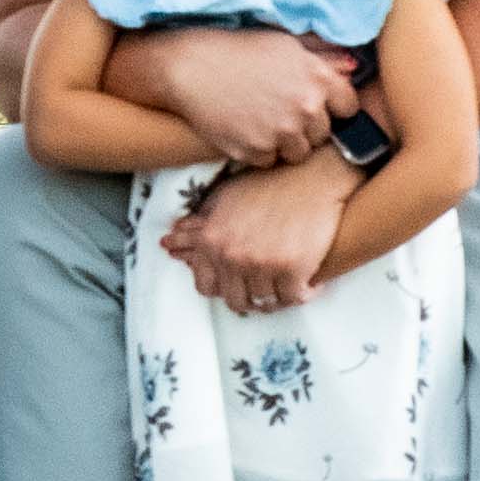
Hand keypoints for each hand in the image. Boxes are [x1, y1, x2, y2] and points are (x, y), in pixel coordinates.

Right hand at [131, 20, 361, 166]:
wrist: (189, 66)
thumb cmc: (237, 49)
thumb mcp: (284, 43)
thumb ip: (322, 57)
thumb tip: (354, 66)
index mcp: (318, 78)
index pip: (349, 107)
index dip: (333, 107)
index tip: (317, 105)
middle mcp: (306, 107)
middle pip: (323, 134)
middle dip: (306, 126)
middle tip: (278, 110)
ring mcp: (282, 132)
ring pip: (298, 153)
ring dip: (284, 142)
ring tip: (260, 120)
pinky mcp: (256, 150)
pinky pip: (269, 161)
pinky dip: (258, 151)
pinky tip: (243, 128)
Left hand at [165, 146, 356, 313]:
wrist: (311, 178)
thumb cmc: (266, 185)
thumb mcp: (223, 199)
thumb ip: (197, 225)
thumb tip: (168, 243)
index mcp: (213, 241)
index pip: (205, 287)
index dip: (220, 286)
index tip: (235, 280)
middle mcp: (234, 257)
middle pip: (236, 300)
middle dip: (248, 295)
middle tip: (263, 283)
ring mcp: (264, 266)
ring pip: (265, 303)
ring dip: (275, 295)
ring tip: (285, 281)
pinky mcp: (294, 272)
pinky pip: (294, 299)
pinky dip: (302, 293)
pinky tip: (307, 282)